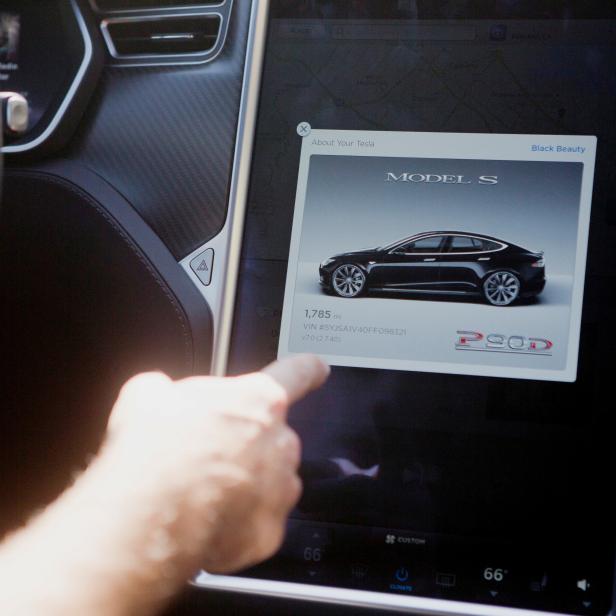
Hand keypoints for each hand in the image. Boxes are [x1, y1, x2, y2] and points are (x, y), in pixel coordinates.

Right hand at [101, 354, 329, 575]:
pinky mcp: (270, 531)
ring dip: (245, 484)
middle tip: (207, 454)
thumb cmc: (154, 450)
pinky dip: (237, 524)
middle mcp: (280, 441)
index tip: (317, 368)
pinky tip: (204, 521)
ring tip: (201, 491)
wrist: (149, 516)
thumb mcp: (148, 395)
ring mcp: (280, 488)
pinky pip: (258, 523)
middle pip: (272, 437)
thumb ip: (168, 389)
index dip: (308, 369)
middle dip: (247, 444)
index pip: (298, 373)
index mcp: (259, 399)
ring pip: (270, 481)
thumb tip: (160, 394)